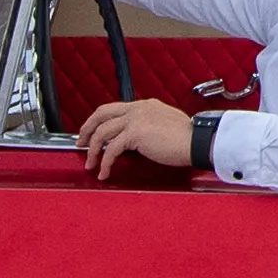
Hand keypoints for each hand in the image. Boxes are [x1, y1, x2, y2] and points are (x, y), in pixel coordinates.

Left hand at [77, 97, 195, 174]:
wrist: (197, 141)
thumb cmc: (187, 138)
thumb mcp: (166, 125)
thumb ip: (149, 127)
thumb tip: (138, 140)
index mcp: (145, 106)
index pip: (114, 109)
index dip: (100, 121)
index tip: (93, 132)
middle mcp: (137, 109)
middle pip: (101, 114)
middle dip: (87, 129)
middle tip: (81, 143)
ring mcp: (135, 119)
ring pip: (102, 133)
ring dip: (92, 150)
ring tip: (90, 164)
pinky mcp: (134, 134)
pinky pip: (111, 150)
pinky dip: (104, 163)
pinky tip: (104, 172)